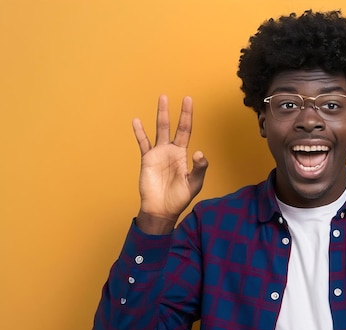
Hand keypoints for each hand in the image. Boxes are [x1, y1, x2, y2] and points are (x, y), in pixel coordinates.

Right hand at [132, 95, 207, 233]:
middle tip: (175, 95)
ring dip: (160, 115)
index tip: (188, 100)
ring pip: (159, 130)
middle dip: (175, 111)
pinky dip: (139, 132)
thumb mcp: (194, 184)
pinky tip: (137, 121)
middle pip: (173, 126)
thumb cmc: (179, 197)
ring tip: (161, 99)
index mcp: (183, 154)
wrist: (162, 208)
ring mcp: (158, 153)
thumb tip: (199, 152)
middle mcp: (171, 150)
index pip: (187, 130)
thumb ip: (199, 168)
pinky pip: (143, 143)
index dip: (188, 115)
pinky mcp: (147, 159)